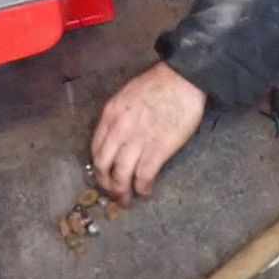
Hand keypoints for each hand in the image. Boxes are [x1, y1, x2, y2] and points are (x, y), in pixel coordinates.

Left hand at [90, 62, 206, 205]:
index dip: (98, 167)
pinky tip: (145, 191)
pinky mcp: (158, 149)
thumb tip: (117, 138)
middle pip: (104, 166)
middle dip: (106, 184)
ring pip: (121, 176)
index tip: (104, 175)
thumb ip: (118, 117)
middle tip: (113, 193)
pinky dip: (142, 188)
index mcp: (110, 114)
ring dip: (122, 192)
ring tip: (126, 200)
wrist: (183, 78)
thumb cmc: (158, 83)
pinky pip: (143, 176)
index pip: (96, 148)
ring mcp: (138, 140)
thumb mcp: (127, 95)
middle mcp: (119, 129)